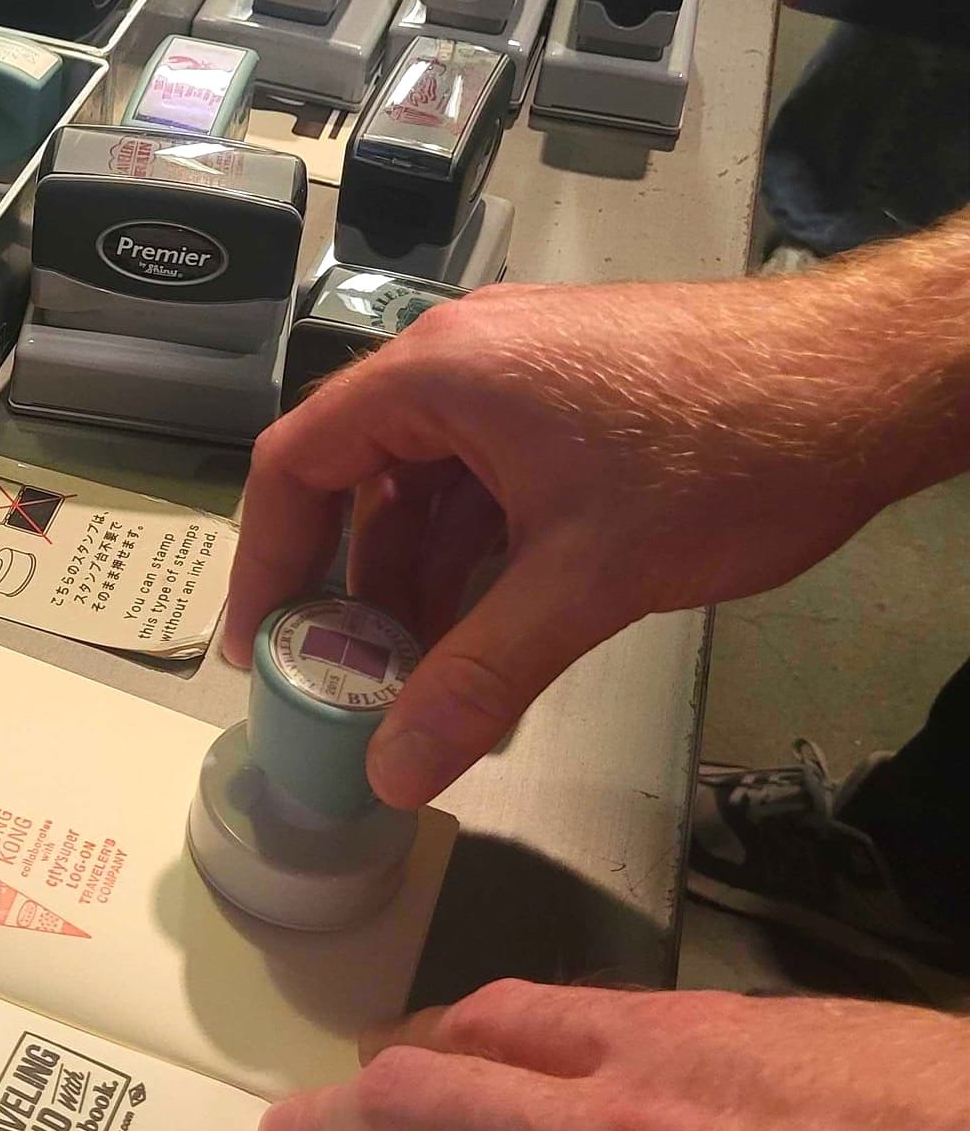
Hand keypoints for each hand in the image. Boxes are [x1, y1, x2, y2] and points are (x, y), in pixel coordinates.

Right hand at [225, 272, 936, 806]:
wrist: (871, 378)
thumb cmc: (722, 457)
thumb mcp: (585, 581)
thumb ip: (478, 677)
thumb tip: (392, 773)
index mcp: (436, 373)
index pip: (296, 463)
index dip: (266, 564)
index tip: (260, 652)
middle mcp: (461, 357)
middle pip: (358, 476)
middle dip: (353, 587)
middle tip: (349, 683)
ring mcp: (520, 371)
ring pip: (429, 484)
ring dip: (422, 579)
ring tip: (429, 679)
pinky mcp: (570, 394)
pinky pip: (487, 478)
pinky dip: (479, 554)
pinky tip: (497, 631)